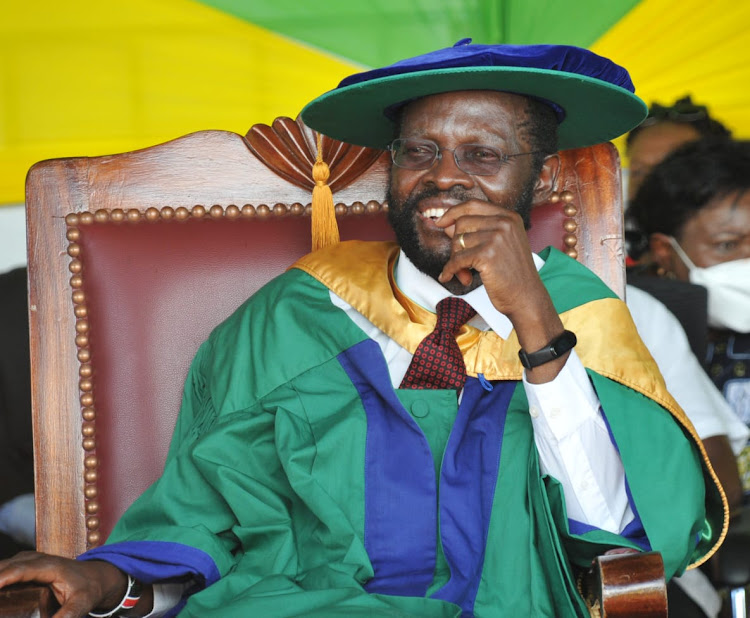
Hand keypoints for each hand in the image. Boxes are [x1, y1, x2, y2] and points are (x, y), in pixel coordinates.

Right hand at [0, 551, 127, 617]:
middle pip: (5, 567)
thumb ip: (66, 616)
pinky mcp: (25, 568)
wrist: (98, 576)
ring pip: (1, 568)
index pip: (19, 570)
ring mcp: (29, 562)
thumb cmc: (90, 588)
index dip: (1, 578)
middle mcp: (36, 560)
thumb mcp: (82, 604)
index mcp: (49, 566)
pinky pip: (4, 572)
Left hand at [435, 198, 541, 312]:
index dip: (453, 212)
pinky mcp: (487, 254)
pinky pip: (457, 259)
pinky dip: (450, 270)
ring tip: (464, 273)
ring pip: (458, 241)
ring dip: (455, 260)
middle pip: (462, 223)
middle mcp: (504, 223)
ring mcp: (496, 237)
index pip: (473, 205)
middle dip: (455, 243)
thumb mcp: (501, 245)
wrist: (526, 297)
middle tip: (459, 261)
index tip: (441, 222)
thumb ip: (478, 231)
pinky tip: (449, 277)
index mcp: (509, 217)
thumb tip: (446, 225)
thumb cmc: (513, 274)